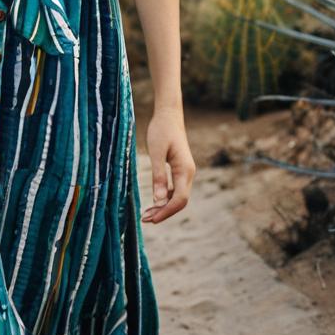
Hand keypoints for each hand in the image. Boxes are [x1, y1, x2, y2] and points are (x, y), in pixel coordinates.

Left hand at [142, 106, 194, 223]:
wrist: (169, 114)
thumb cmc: (161, 130)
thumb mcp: (156, 152)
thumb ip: (158, 175)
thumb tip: (158, 200)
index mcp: (185, 170)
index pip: (180, 199)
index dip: (166, 212)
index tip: (151, 219)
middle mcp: (188, 173)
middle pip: (180, 201)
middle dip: (164, 212)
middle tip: (145, 220)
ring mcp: (186, 172)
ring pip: (178, 196)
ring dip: (164, 207)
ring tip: (147, 214)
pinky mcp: (180, 169)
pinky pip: (176, 189)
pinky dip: (166, 197)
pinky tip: (154, 201)